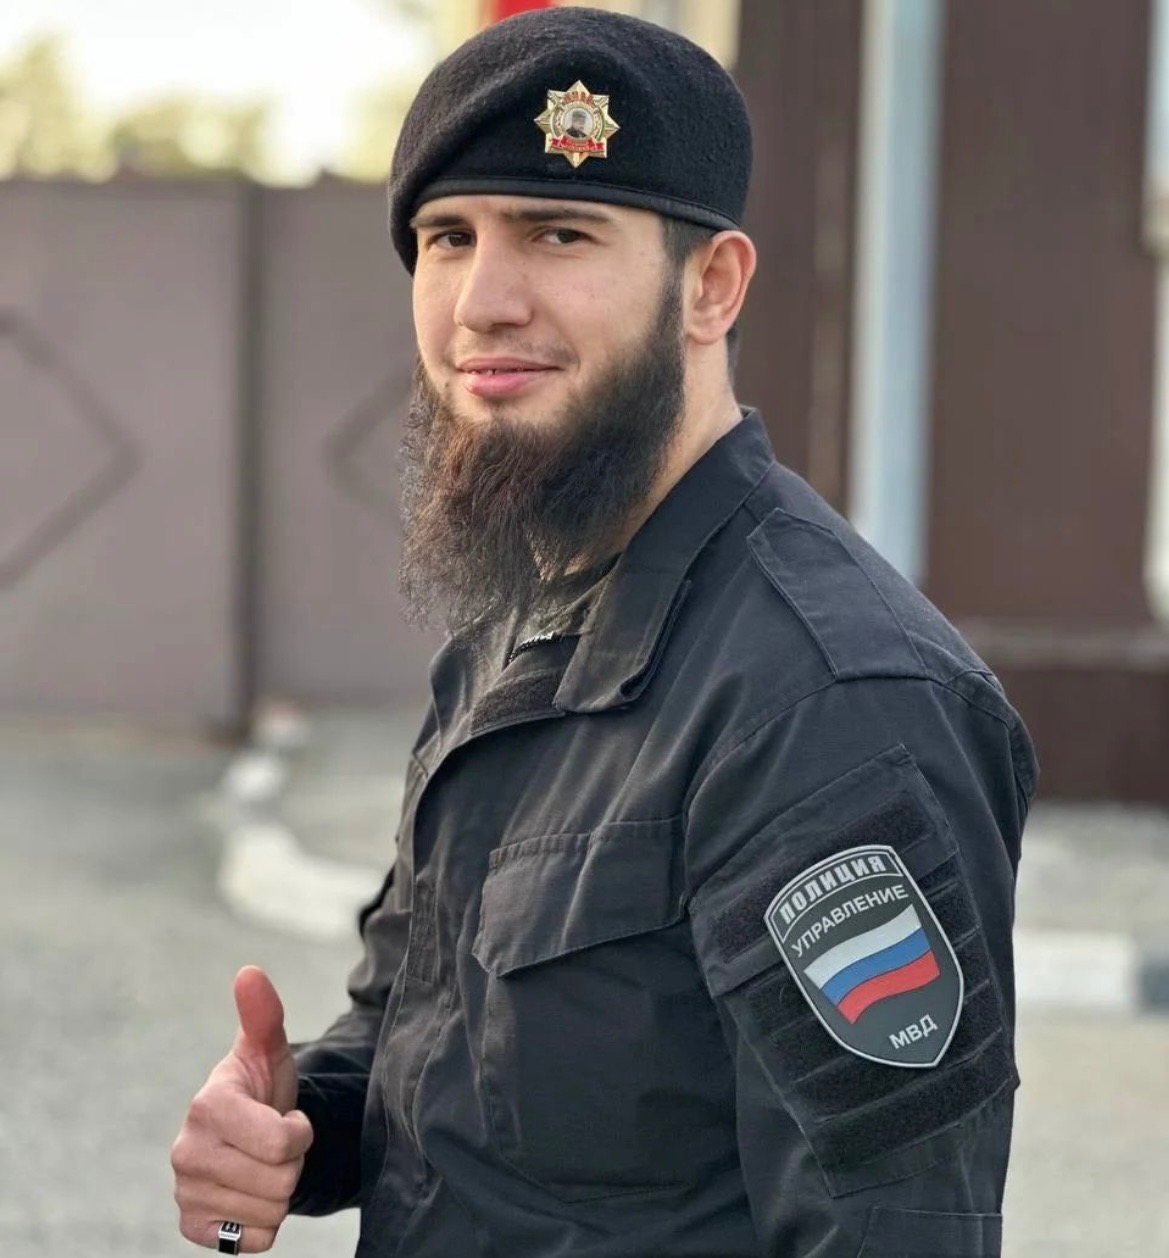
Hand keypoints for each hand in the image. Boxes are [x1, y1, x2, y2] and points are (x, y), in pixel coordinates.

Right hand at [171, 967, 313, 1251]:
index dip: (300, 1132)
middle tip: (276, 1144)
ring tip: (263, 1164)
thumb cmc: (263, 1086)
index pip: (282, 1142)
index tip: (288, 1117)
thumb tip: (249, 972)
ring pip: (271, 1212)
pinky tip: (251, 1194)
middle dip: (292, 1163)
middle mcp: (187, 1152)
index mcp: (208, 1105)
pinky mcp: (192, 1227)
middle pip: (281, 1180)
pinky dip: (264, 1224)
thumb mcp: (269, 1049)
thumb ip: (264, 1014)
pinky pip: (254, 1242)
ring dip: (280, 1191)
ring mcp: (186, 1192)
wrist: (250, 1133)